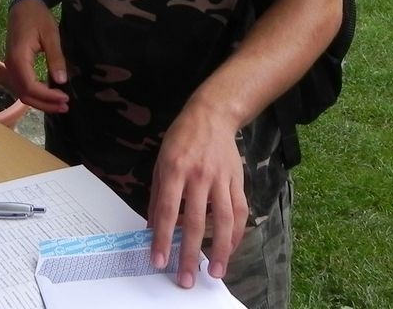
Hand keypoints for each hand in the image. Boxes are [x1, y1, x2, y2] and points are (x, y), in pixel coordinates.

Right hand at [5, 0, 68, 112]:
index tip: (65, 97)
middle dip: (45, 104)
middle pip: (24, 94)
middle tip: (65, 106)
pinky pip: (22, 85)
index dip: (48, 96)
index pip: (30, 86)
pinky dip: (35, 93)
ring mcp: (10, 65)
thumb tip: (61, 80)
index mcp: (19, 57)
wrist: (23, 4)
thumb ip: (56, 57)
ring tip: (60, 103)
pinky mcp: (14, 65)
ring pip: (22, 92)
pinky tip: (49, 94)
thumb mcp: (51, 34)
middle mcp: (11, 65)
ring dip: (40, 101)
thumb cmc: (37, 16)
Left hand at [147, 106, 246, 289]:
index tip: (158, 260)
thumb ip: (158, 196)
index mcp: (175, 169)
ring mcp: (220, 179)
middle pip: (195, 221)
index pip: (167, 210)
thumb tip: (152, 227)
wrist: (212, 115)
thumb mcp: (161, 162)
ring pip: (223, 220)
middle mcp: (199, 175)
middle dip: (189, 253)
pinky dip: (236, 234)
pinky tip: (229, 249)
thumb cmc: (181, 138)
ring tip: (214, 272)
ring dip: (219, 250)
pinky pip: (240, 212)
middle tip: (185, 278)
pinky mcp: (237, 181)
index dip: (162, 238)